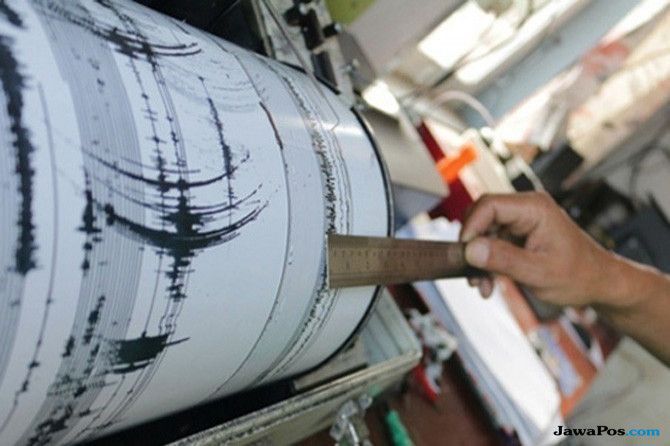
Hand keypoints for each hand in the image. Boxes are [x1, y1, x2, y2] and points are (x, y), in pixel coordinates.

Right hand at [459, 192, 615, 305]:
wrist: (599, 284)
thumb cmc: (579, 276)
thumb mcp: (539, 272)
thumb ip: (503, 259)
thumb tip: (470, 249)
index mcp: (534, 208)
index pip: (488, 205)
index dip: (471, 228)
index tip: (465, 254)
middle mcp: (526, 209)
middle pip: (481, 216)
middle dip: (473, 246)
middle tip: (472, 273)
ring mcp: (522, 221)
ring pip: (483, 232)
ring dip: (478, 259)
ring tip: (482, 285)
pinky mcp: (519, 235)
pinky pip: (492, 243)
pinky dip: (487, 263)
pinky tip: (489, 283)